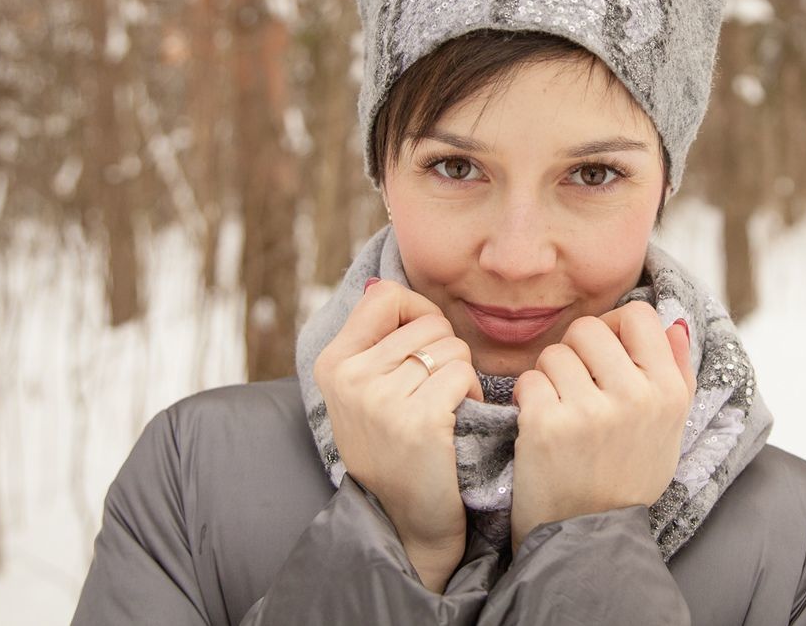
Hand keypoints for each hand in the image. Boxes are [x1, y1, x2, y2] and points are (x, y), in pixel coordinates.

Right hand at [313, 279, 483, 588]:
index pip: (385, 295)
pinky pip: (463, 373)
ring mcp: (381, 399)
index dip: (417, 312)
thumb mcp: (364, 392)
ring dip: (462, 375)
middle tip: (435, 392)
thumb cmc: (396, 449)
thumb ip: (373, 341)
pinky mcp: (418, 419)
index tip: (423, 344)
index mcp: (333, 363)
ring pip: (451, 347)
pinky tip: (459, 419)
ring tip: (445, 409)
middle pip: (427, 322)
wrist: (408, 521)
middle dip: (446, 351)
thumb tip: (383, 284)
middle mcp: (350, 377)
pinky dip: (473, 393)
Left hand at [508, 300, 695, 555]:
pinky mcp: (547, 425)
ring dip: (550, 378)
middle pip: (589, 328)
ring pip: (554, 353)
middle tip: (576, 384)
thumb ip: (677, 373)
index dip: (614, 325)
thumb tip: (672, 324)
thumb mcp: (669, 430)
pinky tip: (541, 424)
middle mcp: (635, 397)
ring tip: (561, 410)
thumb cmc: (628, 479)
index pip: (640, 315)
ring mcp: (590, 411)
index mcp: (669, 392)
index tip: (605, 349)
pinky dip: (528, 399)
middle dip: (575, 352)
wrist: (589, 537)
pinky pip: (529, 380)